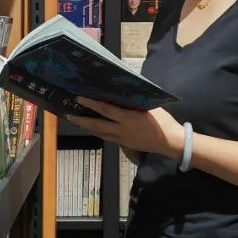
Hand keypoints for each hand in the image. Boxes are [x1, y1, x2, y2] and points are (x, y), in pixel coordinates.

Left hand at [69, 100, 183, 159]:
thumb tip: (123, 92)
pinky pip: (107, 137)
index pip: (105, 110)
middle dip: (81, 120)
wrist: (169, 142)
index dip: (91, 104)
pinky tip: (94, 128)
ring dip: (88, 127)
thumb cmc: (162, 121)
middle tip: (68, 114)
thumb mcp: (149, 107)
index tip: (79, 98)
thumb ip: (134, 102)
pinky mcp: (125, 144)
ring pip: (100, 133)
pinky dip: (99, 132)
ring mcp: (122, 139)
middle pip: (97, 125)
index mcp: (128, 118)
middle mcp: (121, 130)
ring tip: (77, 120)